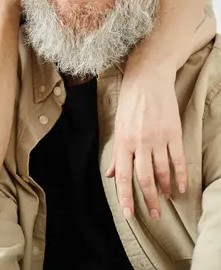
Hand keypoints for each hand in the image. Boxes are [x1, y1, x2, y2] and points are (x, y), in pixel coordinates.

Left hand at [106, 66, 186, 219]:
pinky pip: (178, 159)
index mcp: (123, 140)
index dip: (125, 197)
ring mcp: (158, 137)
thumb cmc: (130, 100)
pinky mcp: (173, 132)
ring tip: (166, 200)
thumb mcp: (118, 125)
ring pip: (162, 171)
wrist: (148, 77)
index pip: (124, 176)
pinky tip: (180, 187)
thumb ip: (116, 152)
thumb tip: (111, 174)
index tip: (128, 214)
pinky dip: (180, 176)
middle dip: (148, 200)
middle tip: (153, 214)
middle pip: (144, 178)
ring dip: (164, 189)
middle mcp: (139, 141)